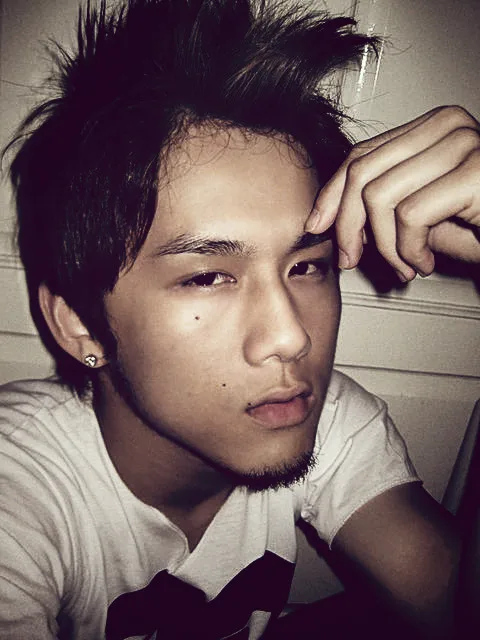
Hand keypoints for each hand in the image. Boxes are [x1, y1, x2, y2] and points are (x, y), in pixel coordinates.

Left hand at [305, 106, 479, 281]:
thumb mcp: (424, 218)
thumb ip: (384, 207)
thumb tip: (332, 216)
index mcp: (433, 128)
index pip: (362, 154)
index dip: (332, 193)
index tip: (318, 225)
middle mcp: (449, 126)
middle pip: (363, 172)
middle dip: (348, 225)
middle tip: (352, 258)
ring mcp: (464, 145)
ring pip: (380, 197)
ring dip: (384, 246)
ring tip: (405, 264)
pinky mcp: (475, 173)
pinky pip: (409, 217)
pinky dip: (408, 250)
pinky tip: (424, 262)